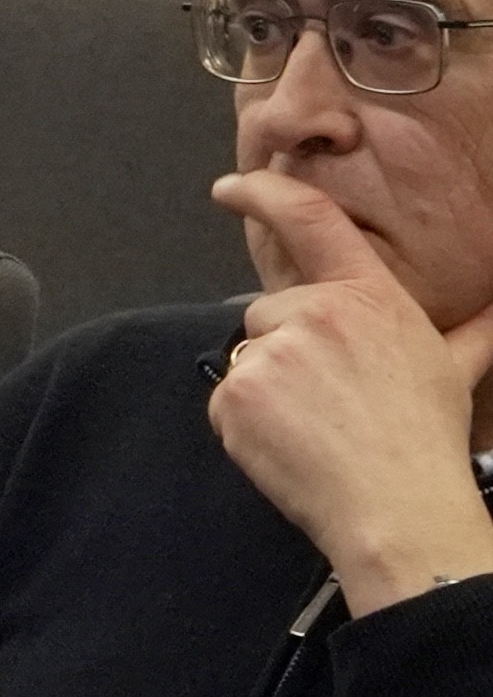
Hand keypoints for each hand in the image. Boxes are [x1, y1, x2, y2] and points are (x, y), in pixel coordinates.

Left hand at [209, 172, 492, 611]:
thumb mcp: (450, 369)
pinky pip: (227, 397)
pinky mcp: (234, 394)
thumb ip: (469, 332)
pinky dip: (248, 420)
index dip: (264, 191)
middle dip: (289, 347)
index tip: (232, 187)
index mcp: (368, 297)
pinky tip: (291, 442)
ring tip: (318, 424)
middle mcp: (314, 312)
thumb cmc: (425, 440)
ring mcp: (270, 352)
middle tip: (332, 397)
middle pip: (269, 310)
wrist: (398, 510)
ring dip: (269, 384)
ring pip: (249, 354)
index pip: (310, 219)